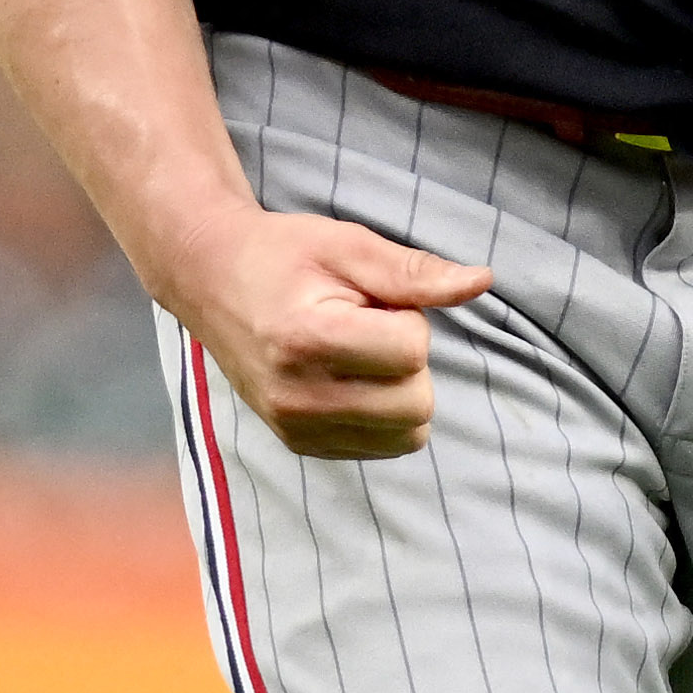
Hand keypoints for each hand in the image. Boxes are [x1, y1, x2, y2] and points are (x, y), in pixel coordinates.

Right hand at [181, 206, 493, 460]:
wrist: (211, 279)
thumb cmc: (283, 254)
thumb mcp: (349, 245)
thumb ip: (415, 272)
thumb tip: (481, 281)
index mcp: (308, 339)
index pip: (413, 351)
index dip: (407, 318)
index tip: (368, 301)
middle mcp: (298, 396)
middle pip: (417, 403)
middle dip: (408, 360)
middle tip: (364, 326)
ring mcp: (295, 427)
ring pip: (408, 435)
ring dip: (399, 391)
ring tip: (355, 352)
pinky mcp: (298, 444)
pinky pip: (382, 447)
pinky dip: (382, 415)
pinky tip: (347, 378)